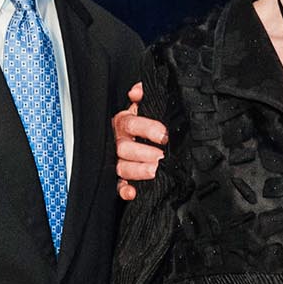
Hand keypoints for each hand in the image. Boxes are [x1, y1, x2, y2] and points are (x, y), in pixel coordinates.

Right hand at [113, 82, 166, 200]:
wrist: (142, 133)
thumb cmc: (145, 118)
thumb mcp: (147, 103)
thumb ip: (143, 93)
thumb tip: (137, 91)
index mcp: (124, 122)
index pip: (132, 124)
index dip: (147, 128)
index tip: (163, 135)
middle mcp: (119, 140)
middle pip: (125, 148)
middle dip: (144, 153)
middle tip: (161, 157)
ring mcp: (118, 159)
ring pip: (122, 166)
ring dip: (137, 170)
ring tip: (154, 171)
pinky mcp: (121, 176)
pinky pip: (119, 184)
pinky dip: (124, 190)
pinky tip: (132, 192)